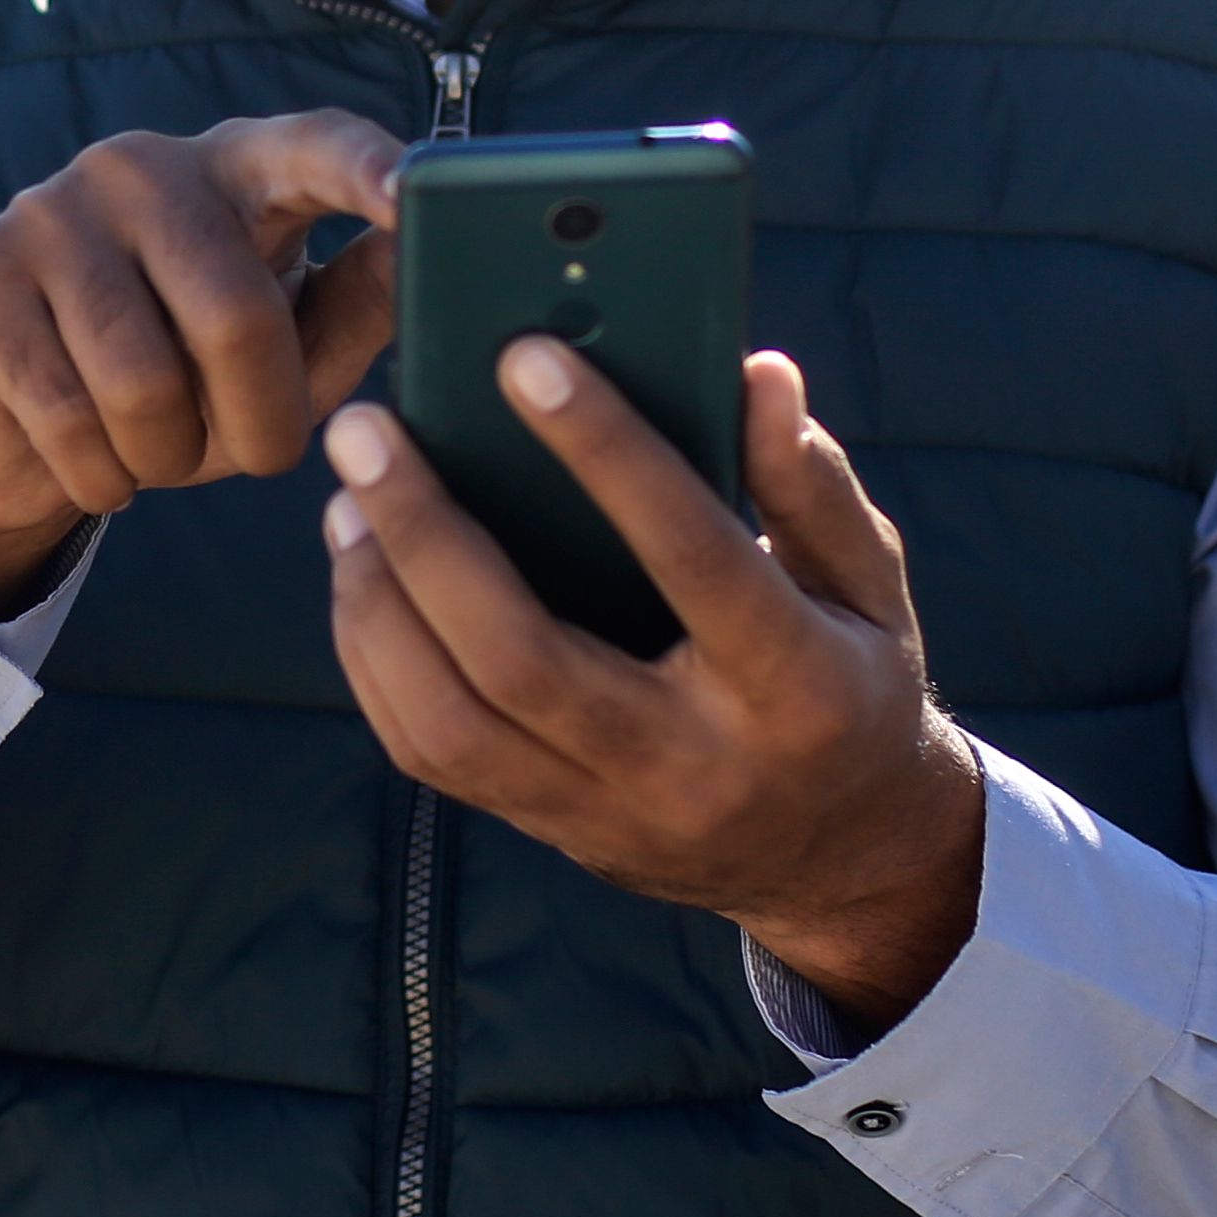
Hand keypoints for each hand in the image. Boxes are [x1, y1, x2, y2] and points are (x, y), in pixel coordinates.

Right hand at [0, 110, 410, 620]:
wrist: (9, 434)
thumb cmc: (180, 388)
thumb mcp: (283, 360)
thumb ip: (357, 309)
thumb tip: (424, 252)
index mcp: (234, 170)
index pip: (311, 144)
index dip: (364, 167)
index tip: (415, 194)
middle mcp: (140, 167)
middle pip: (235, 312)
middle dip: (260, 422)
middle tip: (254, 457)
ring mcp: (47, 212)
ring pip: (143, 379)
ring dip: (169, 458)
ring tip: (159, 453)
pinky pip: (64, 414)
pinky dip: (99, 476)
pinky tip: (95, 464)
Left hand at [319, 343, 985, 1028]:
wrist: (840, 860)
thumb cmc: (849, 679)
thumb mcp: (868, 585)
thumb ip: (814, 483)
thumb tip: (757, 371)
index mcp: (793, 686)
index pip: (692, 556)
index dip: (609, 453)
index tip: (524, 356)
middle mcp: (690, 762)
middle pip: (523, 658)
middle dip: (427, 533)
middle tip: (365, 430)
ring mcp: (608, 811)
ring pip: (451, 722)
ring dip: (379, 602)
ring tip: (348, 501)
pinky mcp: (549, 830)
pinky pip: (430, 756)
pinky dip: (376, 660)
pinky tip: (363, 575)